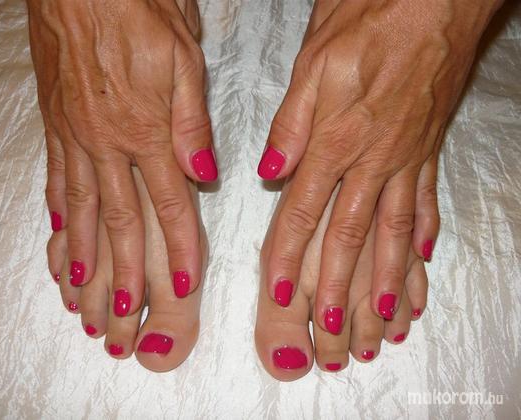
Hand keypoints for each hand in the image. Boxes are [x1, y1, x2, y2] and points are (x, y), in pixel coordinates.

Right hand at [29, 0, 214, 316]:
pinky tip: (59, 237)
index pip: (170, 203)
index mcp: (147, 129)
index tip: (182, 285)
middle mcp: (108, 142)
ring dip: (86, 257)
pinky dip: (59, 214)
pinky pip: (56, 178)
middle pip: (120, 220)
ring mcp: (76, 136)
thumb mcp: (183, 57)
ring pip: (82, 209)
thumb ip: (192, 123)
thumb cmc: (138, 8)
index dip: (178, 247)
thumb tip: (204, 175)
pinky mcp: (55, 123)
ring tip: (84, 294)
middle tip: (124, 313)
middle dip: (125, 272)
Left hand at [258, 0, 500, 330]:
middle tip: (334, 334)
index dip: (289, 257)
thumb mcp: (314, 63)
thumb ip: (291, 125)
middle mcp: (374, 159)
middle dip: (339, 289)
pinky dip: (423, 237)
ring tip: (380, 321)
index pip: (305, 212)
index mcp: (337, 139)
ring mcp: (407, 158)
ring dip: (384, 280)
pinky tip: (421, 262)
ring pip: (393, 232)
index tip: (280, 299)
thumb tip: (271, 174)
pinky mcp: (429, 149)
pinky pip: (426, 203)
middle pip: (351, 236)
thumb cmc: (370, 19)